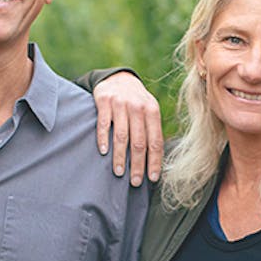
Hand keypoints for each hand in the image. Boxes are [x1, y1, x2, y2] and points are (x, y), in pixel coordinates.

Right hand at [93, 71, 162, 185]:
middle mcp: (138, 107)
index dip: (154, 161)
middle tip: (135, 182)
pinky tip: (104, 152)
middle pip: (139, 142)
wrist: (118, 78)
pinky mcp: (104, 101)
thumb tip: (157, 160)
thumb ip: (152, 130)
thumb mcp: (149, 110)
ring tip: (119, 172)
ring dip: (120, 157)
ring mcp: (120, 103)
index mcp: (152, 111)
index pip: (155, 141)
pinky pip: (104, 124)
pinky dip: (103, 139)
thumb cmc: (136, 102)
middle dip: (137, 164)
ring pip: (121, 136)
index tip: (152, 178)